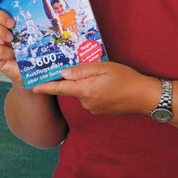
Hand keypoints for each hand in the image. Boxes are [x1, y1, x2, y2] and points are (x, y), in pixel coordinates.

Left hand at [32, 60, 157, 115]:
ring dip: (85, 82)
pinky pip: (89, 97)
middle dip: (74, 77)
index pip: (61, 89)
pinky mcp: (100, 111)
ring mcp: (94, 108)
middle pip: (72, 87)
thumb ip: (81, 70)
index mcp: (86, 91)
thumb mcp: (103, 67)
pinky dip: (92, 89)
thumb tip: (64, 73)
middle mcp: (87, 102)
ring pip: (81, 91)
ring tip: (102, 75)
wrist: (145, 97)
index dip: (45, 87)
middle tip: (86, 67)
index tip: (32, 87)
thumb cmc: (125, 79)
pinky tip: (104, 83)